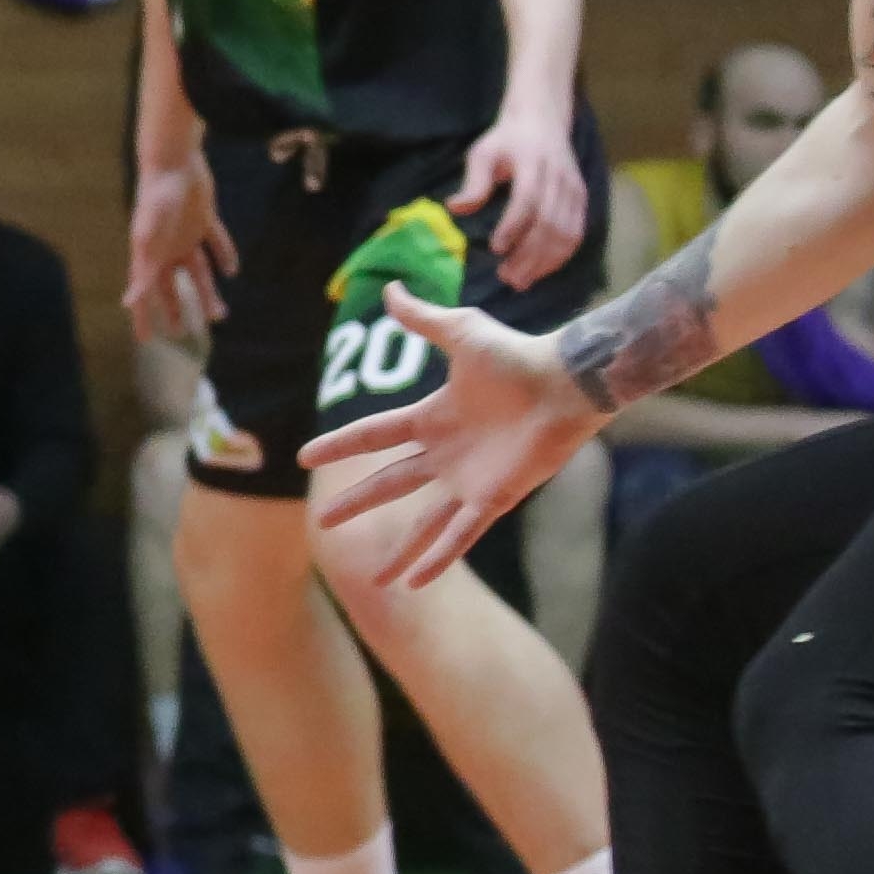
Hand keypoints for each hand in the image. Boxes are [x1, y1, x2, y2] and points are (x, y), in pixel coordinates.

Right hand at [125, 148, 232, 336]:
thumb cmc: (156, 196)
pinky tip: (232, 270)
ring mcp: (185, 234)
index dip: (142, 316)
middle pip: (171, 286)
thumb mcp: (147, 234)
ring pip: (197, 271)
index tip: (144, 340)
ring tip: (219, 314)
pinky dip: (224, 255)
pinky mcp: (203, 220)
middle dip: (174, 309)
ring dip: (207, 292)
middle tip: (180, 333)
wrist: (173, 161)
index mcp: (150, 255)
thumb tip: (128, 300)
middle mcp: (166, 248)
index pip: (145, 292)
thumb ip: (141, 266)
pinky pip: (215, 243)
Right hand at [297, 291, 604, 586]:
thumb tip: (390, 291)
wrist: (567, 383)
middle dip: (355, 504)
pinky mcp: (494, 498)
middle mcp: (445, 454)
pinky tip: (415, 582)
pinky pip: (460, 534)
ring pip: (422, 522)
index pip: (374, 435)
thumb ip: (423, 319)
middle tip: (322, 523)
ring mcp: (468, 481)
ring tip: (374, 582)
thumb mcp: (462, 333)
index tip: (305, 457)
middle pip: (388, 484)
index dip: (340, 445)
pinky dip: (437, 558)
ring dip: (397, 551)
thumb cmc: (520, 356)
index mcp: (432, 418)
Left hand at [454, 104, 586, 288]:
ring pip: (566, 232)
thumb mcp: (482, 153)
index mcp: (533, 164)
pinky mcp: (581, 199)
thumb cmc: (506, 140)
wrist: (543, 121)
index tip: (495, 248)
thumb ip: (473, 183)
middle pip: (549, 222)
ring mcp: (574, 190)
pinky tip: (541, 270)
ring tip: (521, 281)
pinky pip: (576, 232)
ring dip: (545, 261)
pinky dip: (561, 256)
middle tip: (506, 277)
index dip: (513, 226)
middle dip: (529, 254)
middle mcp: (559, 179)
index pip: (527, 199)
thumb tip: (454, 208)